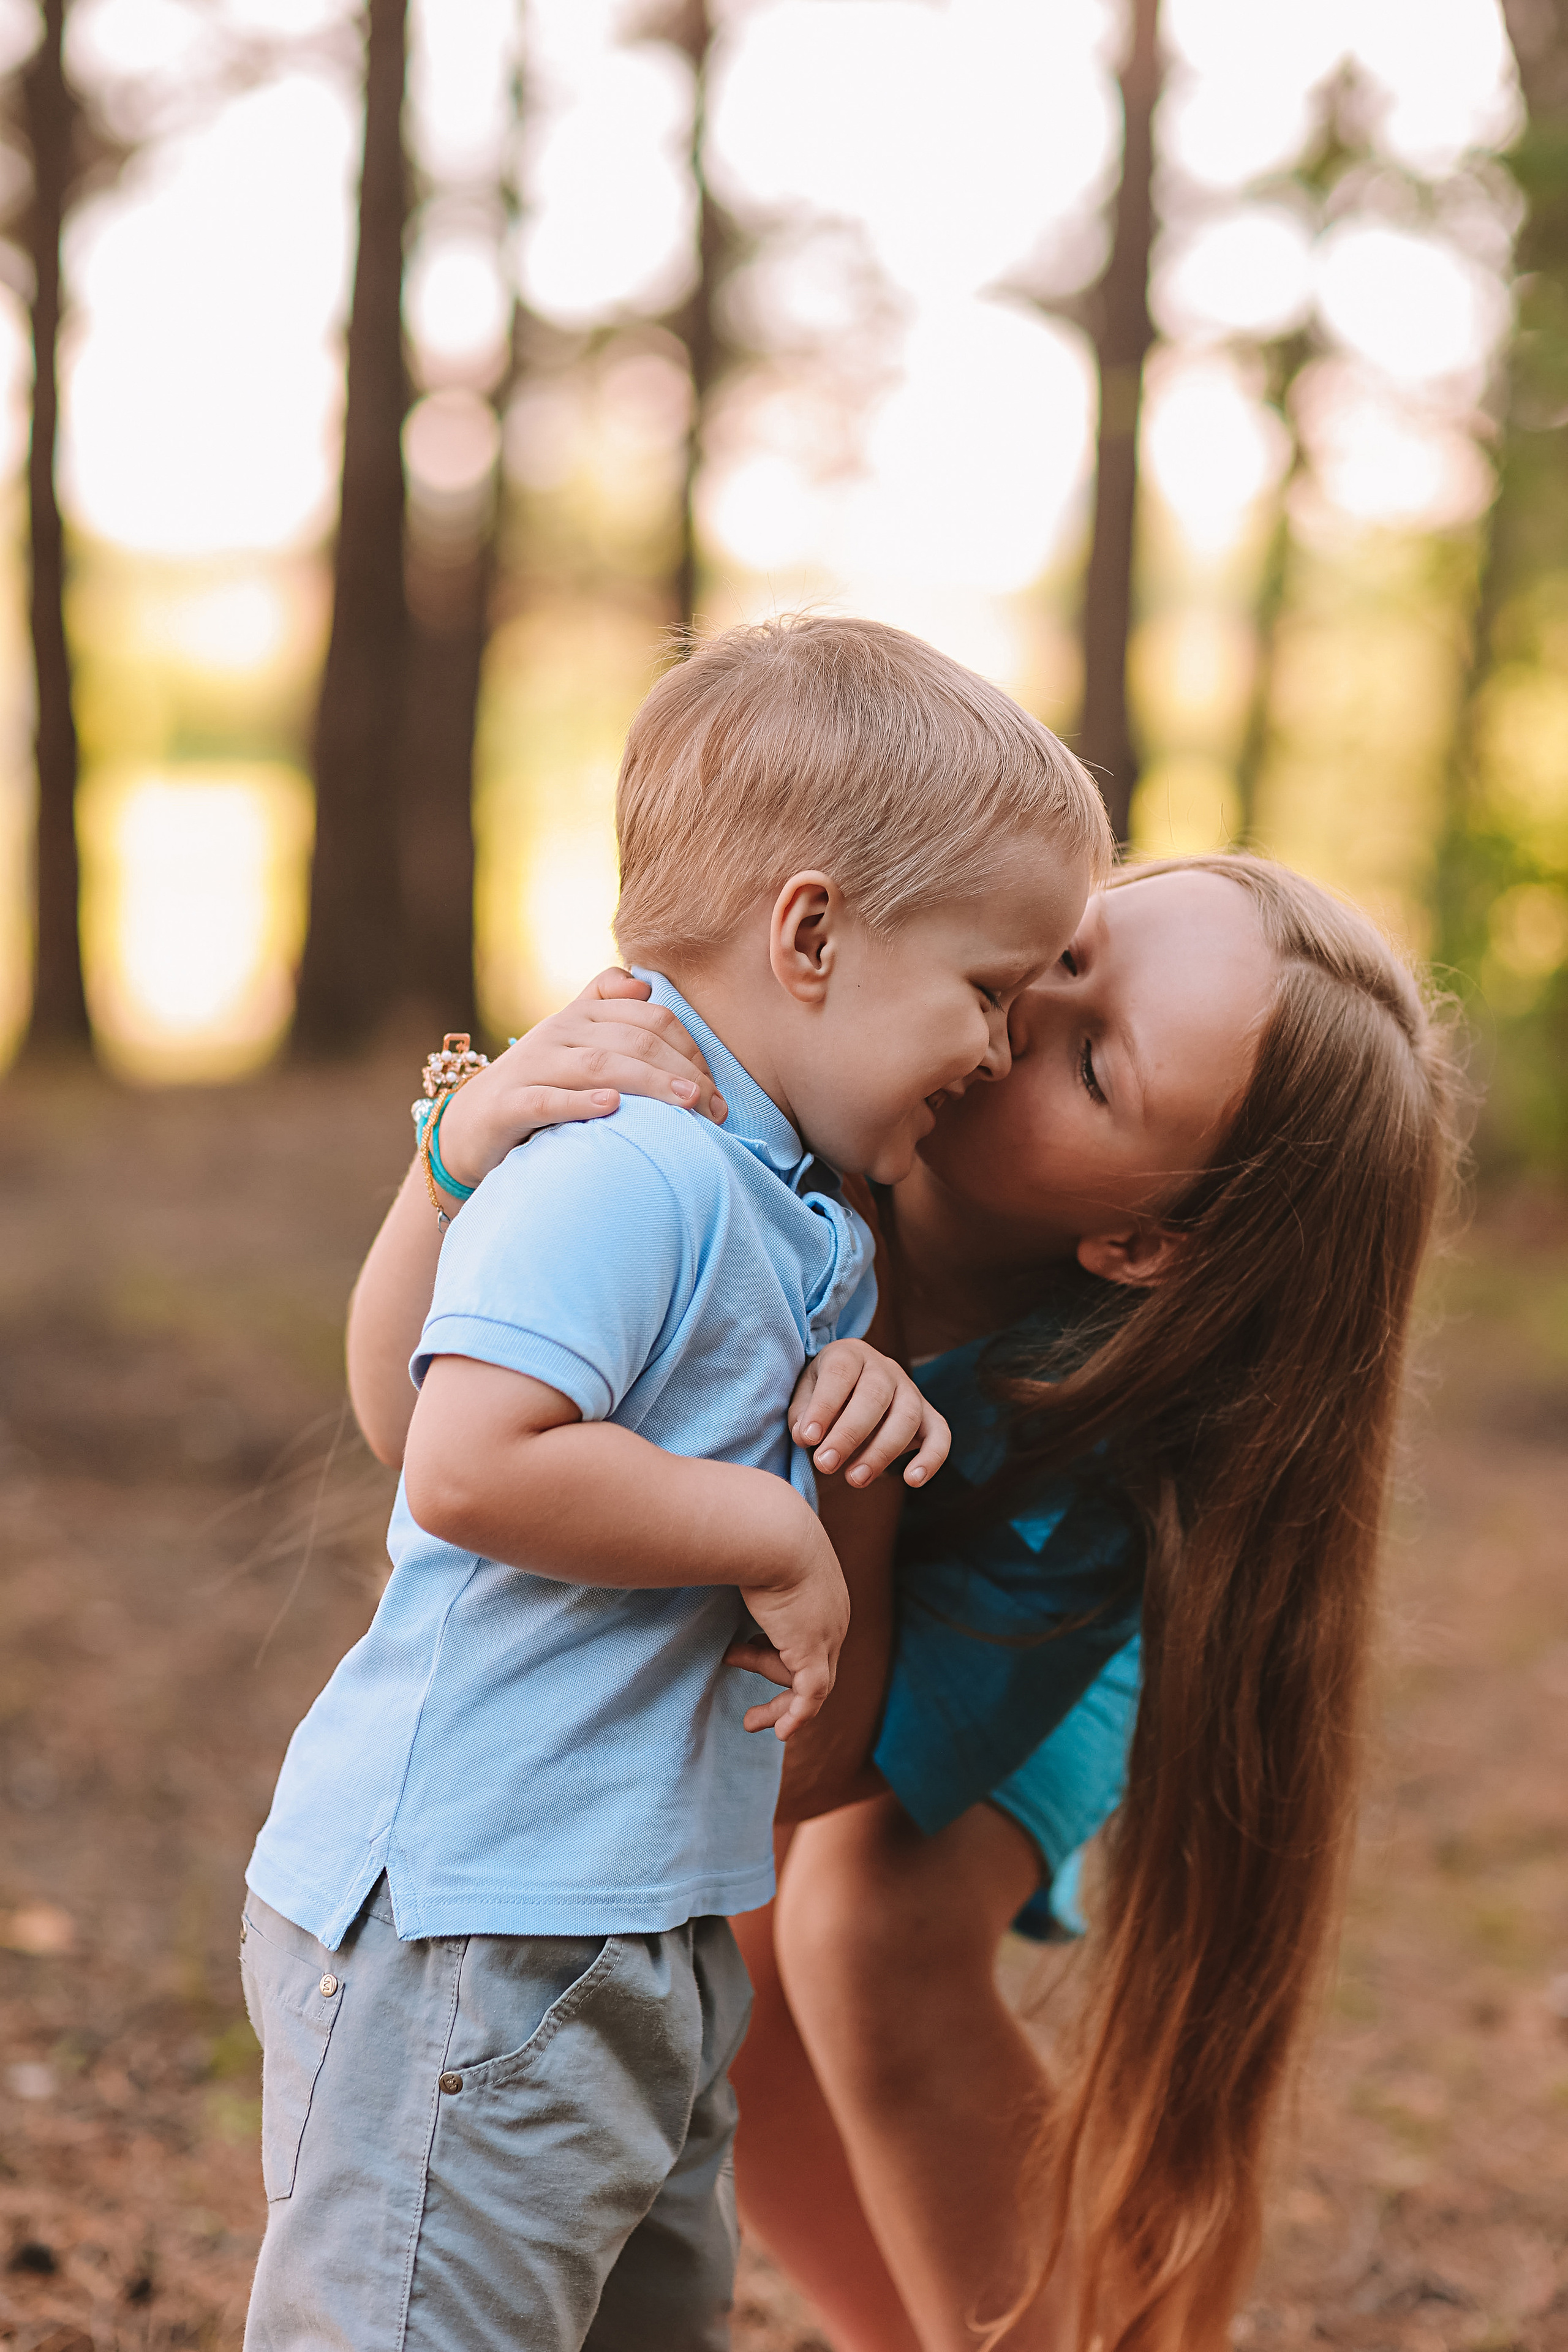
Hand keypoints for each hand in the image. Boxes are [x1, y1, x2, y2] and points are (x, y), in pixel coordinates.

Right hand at [436, 971, 726, 1190]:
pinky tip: (612, 1107)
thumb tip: (644, 984)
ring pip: (598, 1066)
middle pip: (631, 1040)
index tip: (714, 1084)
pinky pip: (547, 1100)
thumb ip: (605, 1006)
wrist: (468, 1127)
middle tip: (714, 1104)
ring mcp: (531, 1067)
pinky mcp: (508, 1104)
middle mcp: (557, 1033)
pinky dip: (580, 1102)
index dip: (689, 1046)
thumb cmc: (538, 1086)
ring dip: (648, 1082)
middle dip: (680, 1070)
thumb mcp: (572, 1042)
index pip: (649, 1017)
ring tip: (687, 1102)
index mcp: (581, 1016)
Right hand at [727, 1515, 849, 1741]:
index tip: (742, 1651)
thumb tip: (705, 1551)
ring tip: (744, 1704)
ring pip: (809, 1682)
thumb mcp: (751, 1548)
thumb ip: (740, 1561)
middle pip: (814, 1663)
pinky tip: (780, 1733)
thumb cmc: (751, 1529)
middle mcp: (834, 1614)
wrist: (769, 1528)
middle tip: (753, 1711)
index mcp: (823, 1589)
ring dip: (776, 1701)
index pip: (807, 1632)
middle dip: (778, 1682)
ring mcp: (828, 1634)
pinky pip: (812, 1695)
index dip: (773, 1649)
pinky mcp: (813, 1651)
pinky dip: (798, 1716)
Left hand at [789, 1339, 950, 1489]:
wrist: (850, 1387)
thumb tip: (806, 1436)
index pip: (840, 1374)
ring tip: (854, 1480)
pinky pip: (940, 1434)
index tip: (807, 1439)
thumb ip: (802, 1414)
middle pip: (875, 1396)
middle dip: (849, 1434)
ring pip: (907, 1416)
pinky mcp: (929, 1415)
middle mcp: (884, 1368)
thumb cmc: (823, 1394)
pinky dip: (931, 1458)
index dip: (824, 1406)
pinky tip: (912, 1481)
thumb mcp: (803, 1394)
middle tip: (825, 1465)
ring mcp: (910, 1390)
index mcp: (850, 1355)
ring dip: (881, 1452)